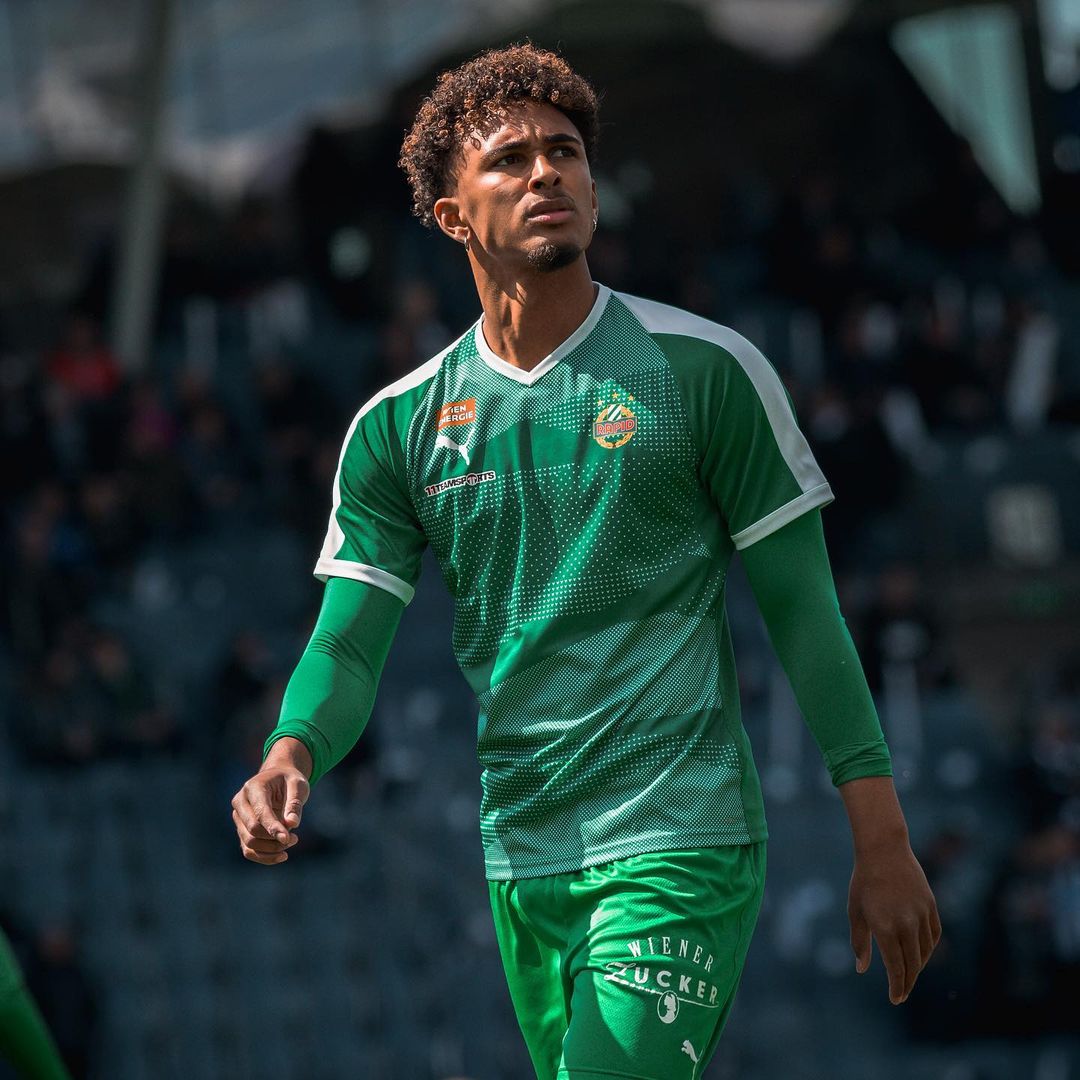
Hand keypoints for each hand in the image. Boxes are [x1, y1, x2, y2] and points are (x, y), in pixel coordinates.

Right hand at [231, 766, 308, 865]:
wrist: (278, 779)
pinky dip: (264, 857)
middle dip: (274, 838)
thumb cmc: (289, 780)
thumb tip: (292, 824)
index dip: (273, 827)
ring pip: (248, 843)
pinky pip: (248, 850)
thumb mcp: (298, 785)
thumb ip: (295, 804)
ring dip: (271, 849)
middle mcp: (240, 802)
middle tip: (295, 838)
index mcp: (253, 787)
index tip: (288, 839)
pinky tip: (282, 855)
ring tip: (292, 841)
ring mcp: (239, 817)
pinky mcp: (242, 829)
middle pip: (252, 829)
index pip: (260, 812)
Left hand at [848, 841, 941, 1003]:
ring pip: (925, 952)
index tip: (895, 999)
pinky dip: (928, 948)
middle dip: (907, 982)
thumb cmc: (864, 881)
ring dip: (918, 967)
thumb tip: (861, 969)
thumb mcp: (855, 911)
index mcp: (885, 927)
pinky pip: (934, 935)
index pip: (895, 967)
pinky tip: (920, 954)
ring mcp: (921, 914)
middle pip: (912, 964)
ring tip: (909, 974)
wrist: (884, 850)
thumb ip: (860, 942)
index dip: (896, 986)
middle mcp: (906, 924)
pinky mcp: (931, 906)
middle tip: (901, 994)